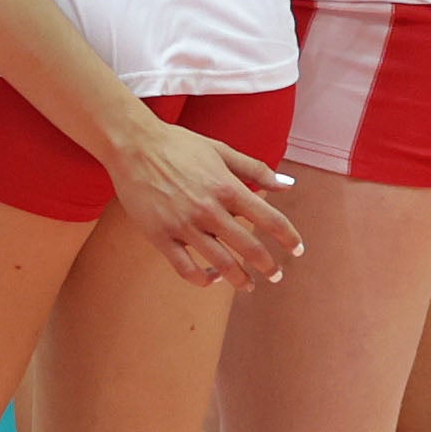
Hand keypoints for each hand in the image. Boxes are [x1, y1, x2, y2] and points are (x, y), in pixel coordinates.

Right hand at [104, 114, 304, 287]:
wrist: (133, 147)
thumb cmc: (178, 145)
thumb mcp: (221, 150)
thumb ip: (255, 170)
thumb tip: (286, 184)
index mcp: (227, 187)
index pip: (270, 219)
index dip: (289, 237)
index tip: (297, 249)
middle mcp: (209, 210)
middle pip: (249, 248)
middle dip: (268, 266)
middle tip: (276, 275)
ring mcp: (184, 226)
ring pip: (221, 264)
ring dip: (240, 280)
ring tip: (248, 286)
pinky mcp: (161, 237)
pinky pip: (186, 269)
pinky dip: (203, 279)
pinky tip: (212, 279)